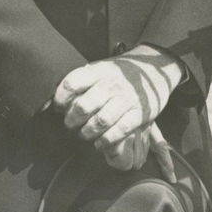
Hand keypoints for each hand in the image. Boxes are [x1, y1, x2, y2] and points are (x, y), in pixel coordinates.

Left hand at [52, 50, 181, 166]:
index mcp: (98, 71)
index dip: (60, 98)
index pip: (71, 83)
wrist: (155, 70)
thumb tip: (56, 100)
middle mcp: (111, 85)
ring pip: (101, 121)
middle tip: (70, 125)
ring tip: (84, 134)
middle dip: (72, 120)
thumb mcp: (100, 69)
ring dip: (88, 132)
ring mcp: (127, 99)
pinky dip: (106, 140)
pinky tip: (100, 143)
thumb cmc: (119, 74)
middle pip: (83, 107)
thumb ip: (82, 81)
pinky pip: (120, 131)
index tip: (59, 107)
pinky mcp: (140, 114)